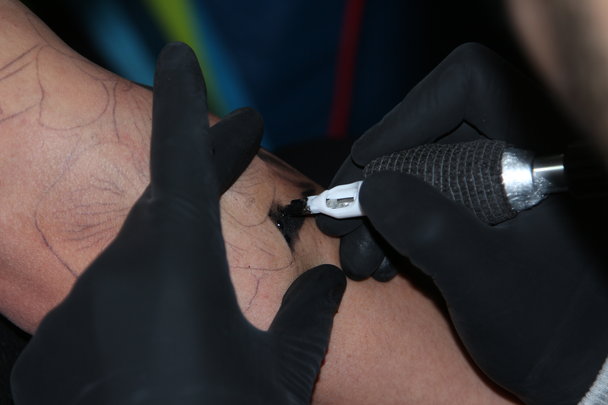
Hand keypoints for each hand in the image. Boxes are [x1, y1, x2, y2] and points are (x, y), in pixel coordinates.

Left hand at [11, 42, 345, 404]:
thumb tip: (327, 282)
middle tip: (235, 165)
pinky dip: (133, 320)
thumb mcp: (281, 373)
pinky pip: (101, 312)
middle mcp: (119, 275)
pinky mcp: (50, 350)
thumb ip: (307, 317)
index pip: (179, 162)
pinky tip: (156, 359)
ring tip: (199, 326)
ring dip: (171, 276)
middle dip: (199, 191)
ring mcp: (77, 312)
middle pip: (162, 211)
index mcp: (181, 268)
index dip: (185, 106)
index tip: (180, 59)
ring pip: (134, 267)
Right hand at [323, 42, 607, 403]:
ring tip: (360, 259)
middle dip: (380, 179)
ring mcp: (502, 180)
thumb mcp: (483, 280)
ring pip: (424, 165)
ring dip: (382, 208)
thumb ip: (428, 229)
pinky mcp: (485, 207)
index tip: (368, 168)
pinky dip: (398, 223)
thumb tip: (369, 189)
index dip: (409, 117)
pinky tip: (382, 259)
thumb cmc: (548, 329)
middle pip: (433, 128)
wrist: (577, 363)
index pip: (471, 87)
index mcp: (543, 151)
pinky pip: (431, 195)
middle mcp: (523, 152)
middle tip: (341, 221)